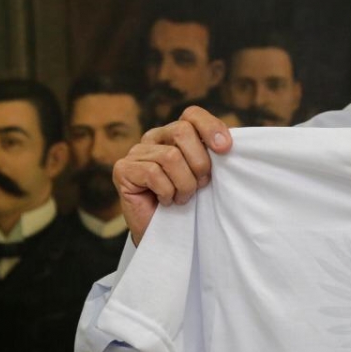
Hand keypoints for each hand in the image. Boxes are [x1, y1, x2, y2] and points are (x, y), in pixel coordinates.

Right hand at [114, 106, 232, 244]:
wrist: (166, 236)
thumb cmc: (188, 204)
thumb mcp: (205, 175)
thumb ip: (213, 154)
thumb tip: (228, 143)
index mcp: (174, 134)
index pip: (192, 115)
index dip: (211, 128)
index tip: (226, 149)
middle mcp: (153, 138)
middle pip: (182, 131)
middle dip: (199, 163)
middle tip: (200, 185)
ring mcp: (135, 152)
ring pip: (170, 156)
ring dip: (184, 184)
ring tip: (182, 198)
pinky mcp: (122, 169)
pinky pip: (153, 173)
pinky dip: (166, 192)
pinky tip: (165, 202)